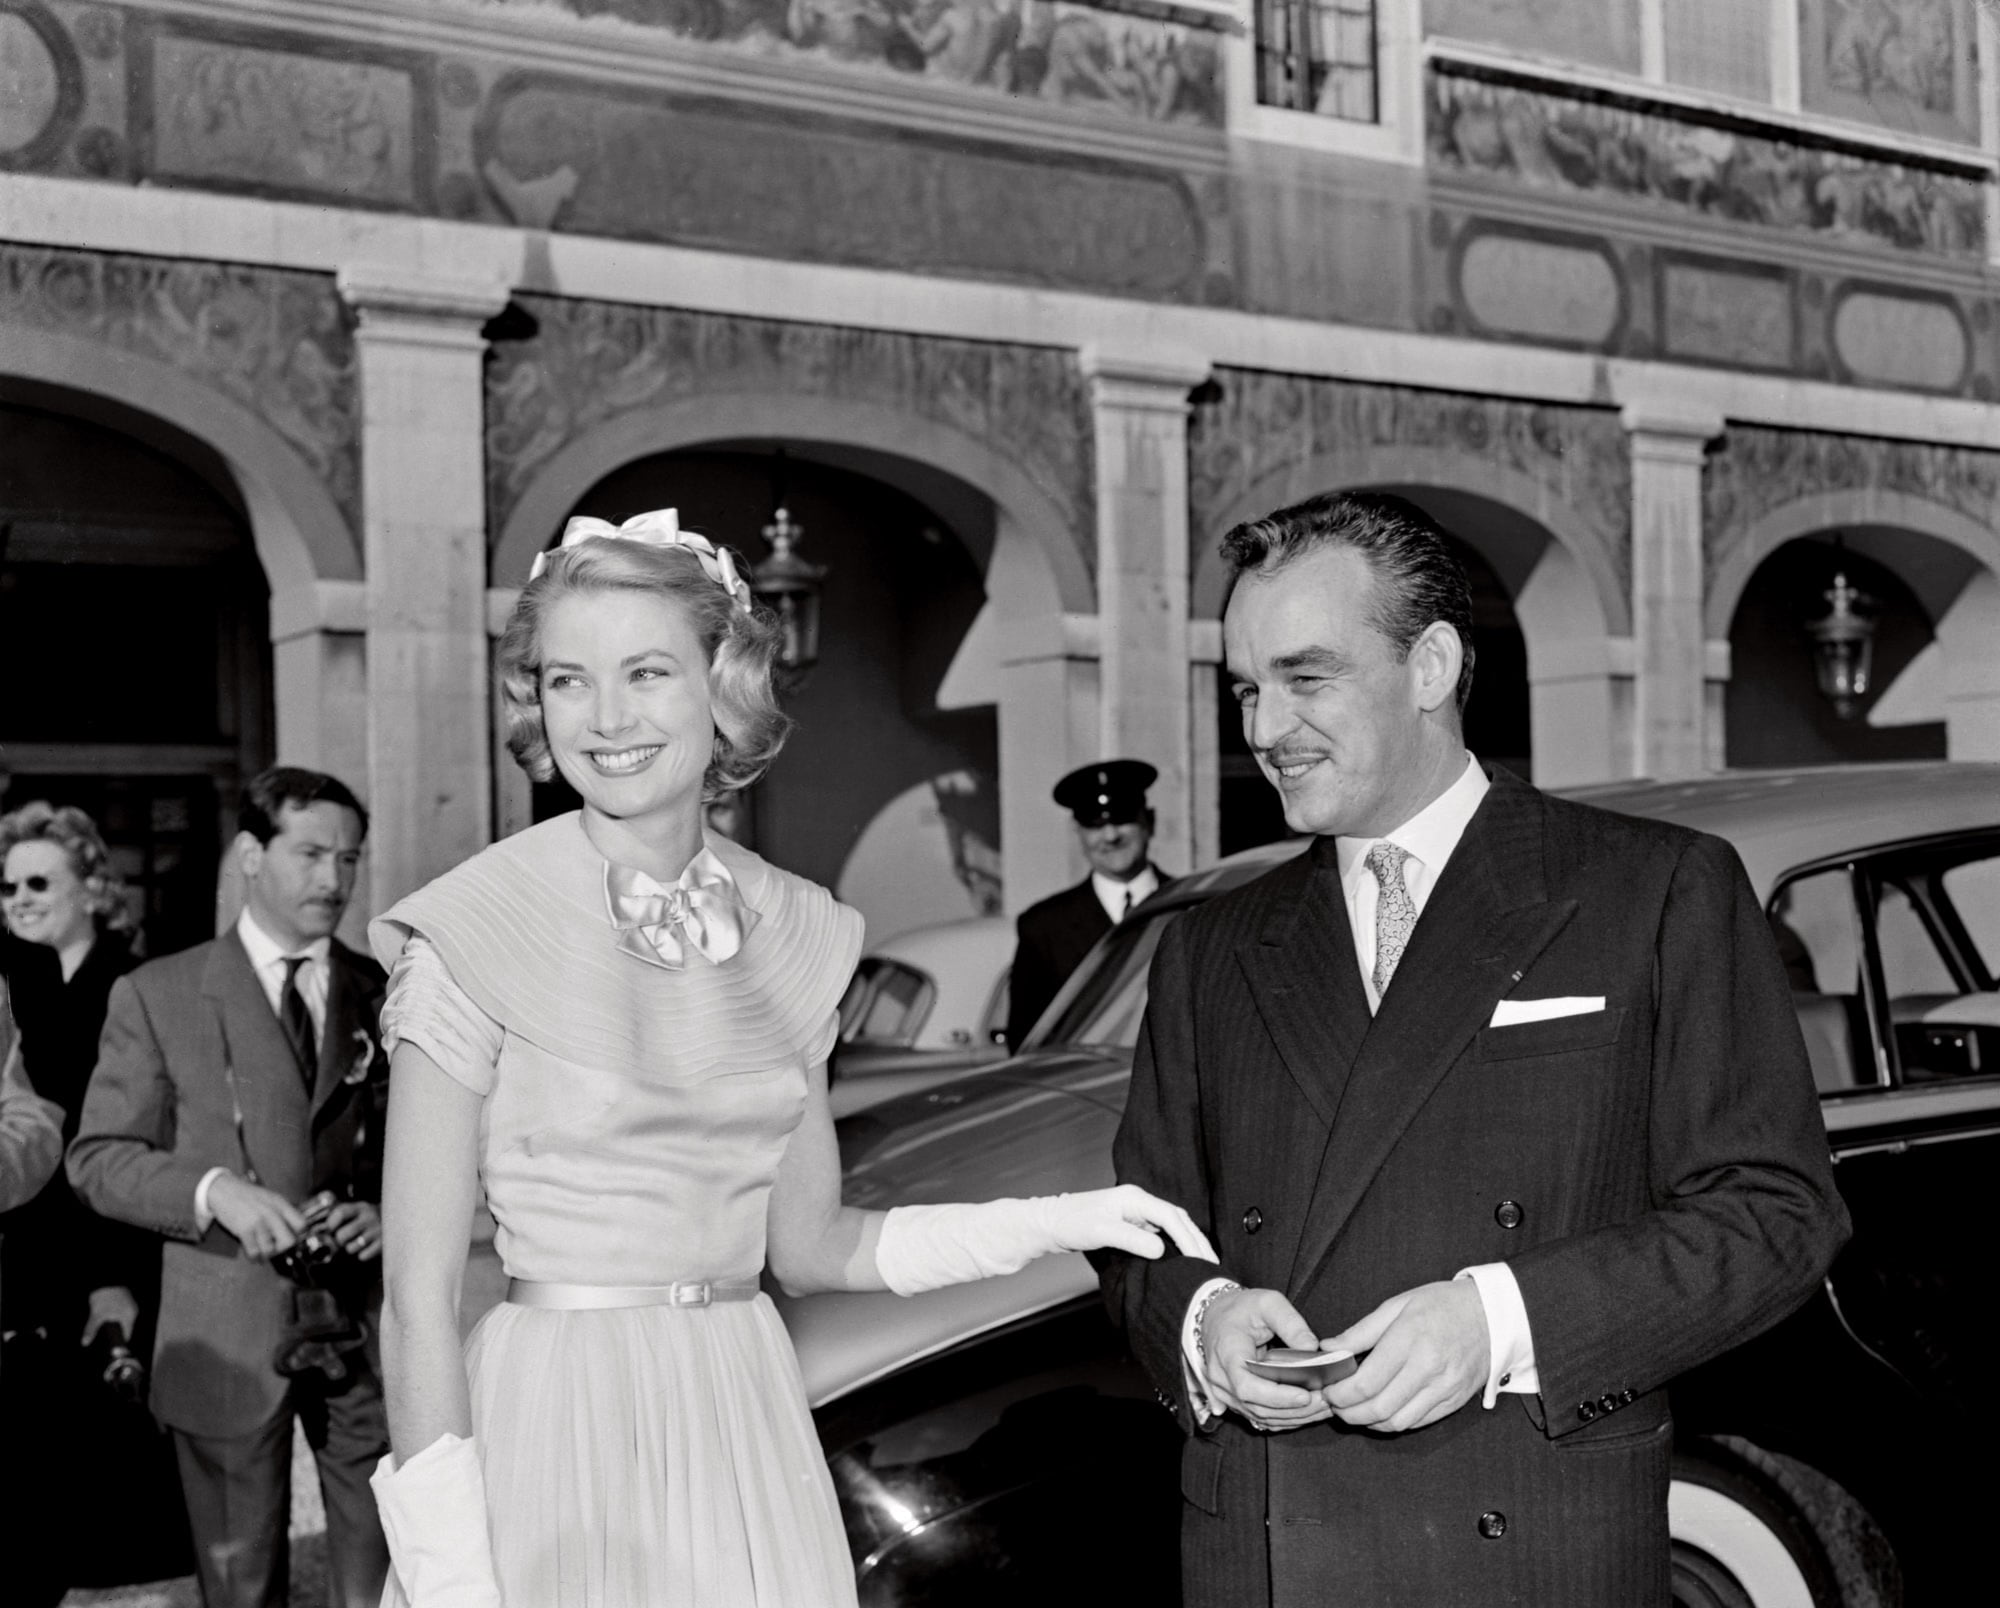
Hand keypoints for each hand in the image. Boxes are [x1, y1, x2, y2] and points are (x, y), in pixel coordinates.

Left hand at [81, 1285, 138, 1347]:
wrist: (106, 1279)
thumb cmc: (103, 1297)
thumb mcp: (96, 1315)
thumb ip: (91, 1330)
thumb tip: (85, 1342)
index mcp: (129, 1316)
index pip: (127, 1335)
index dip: (119, 1342)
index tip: (111, 1348)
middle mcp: (133, 1311)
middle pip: (125, 1328)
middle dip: (115, 1332)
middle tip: (105, 1335)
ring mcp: (130, 1305)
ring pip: (123, 1320)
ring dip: (115, 1323)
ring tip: (105, 1323)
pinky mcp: (127, 1301)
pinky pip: (122, 1313)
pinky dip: (115, 1316)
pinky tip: (107, 1315)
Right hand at [208, 1172, 306, 1260]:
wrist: (223, 1189)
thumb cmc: (246, 1195)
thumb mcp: (270, 1197)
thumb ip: (281, 1211)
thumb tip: (293, 1228)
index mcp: (281, 1204)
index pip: (301, 1224)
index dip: (298, 1235)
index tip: (292, 1238)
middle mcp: (273, 1213)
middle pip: (289, 1241)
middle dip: (282, 1248)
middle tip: (275, 1248)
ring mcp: (259, 1222)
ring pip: (270, 1250)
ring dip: (266, 1255)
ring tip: (262, 1253)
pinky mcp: (244, 1230)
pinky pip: (254, 1252)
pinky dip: (254, 1257)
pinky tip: (253, 1255)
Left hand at [320, 1199, 381, 1261]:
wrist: (399, 1219)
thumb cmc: (370, 1217)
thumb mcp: (360, 1209)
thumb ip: (342, 1213)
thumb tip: (321, 1227)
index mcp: (361, 1207)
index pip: (340, 1213)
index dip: (331, 1223)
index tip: (331, 1228)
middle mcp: (369, 1217)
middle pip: (342, 1235)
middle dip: (339, 1240)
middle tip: (344, 1239)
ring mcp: (377, 1231)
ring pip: (351, 1247)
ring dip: (351, 1248)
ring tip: (358, 1242)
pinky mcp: (383, 1244)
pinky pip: (363, 1256)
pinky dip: (363, 1254)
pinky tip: (367, 1247)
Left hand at [1046, 1185, 1217, 1262]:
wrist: (1052, 1223)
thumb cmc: (1072, 1223)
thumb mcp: (1102, 1231)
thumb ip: (1132, 1239)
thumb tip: (1161, 1250)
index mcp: (1135, 1198)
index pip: (1172, 1217)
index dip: (1189, 1239)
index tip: (1202, 1259)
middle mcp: (1139, 1202)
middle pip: (1178, 1219)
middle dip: (1197, 1240)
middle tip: (1212, 1263)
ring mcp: (1137, 1212)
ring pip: (1172, 1225)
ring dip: (1189, 1242)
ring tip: (1204, 1262)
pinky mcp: (1132, 1223)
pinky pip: (1162, 1232)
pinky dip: (1176, 1244)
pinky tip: (1182, 1258)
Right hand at [1202, 1286, 1332, 1431]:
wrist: (1214, 1316)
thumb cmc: (1241, 1309)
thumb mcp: (1267, 1302)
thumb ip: (1290, 1322)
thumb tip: (1311, 1348)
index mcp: (1226, 1353)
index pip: (1247, 1386)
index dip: (1277, 1396)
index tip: (1305, 1395)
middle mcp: (1221, 1379)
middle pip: (1257, 1407)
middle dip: (1294, 1409)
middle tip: (1325, 1401)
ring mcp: (1225, 1393)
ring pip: (1260, 1417)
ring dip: (1293, 1417)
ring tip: (1323, 1407)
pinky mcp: (1234, 1401)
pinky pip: (1259, 1418)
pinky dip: (1285, 1418)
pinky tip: (1307, 1412)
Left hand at [1320, 1279, 1489, 1432]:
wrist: (1493, 1315)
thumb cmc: (1443, 1304)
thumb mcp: (1398, 1304)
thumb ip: (1361, 1331)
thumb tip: (1329, 1348)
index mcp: (1410, 1340)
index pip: (1367, 1382)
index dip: (1340, 1394)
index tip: (1328, 1390)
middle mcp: (1428, 1369)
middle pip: (1379, 1408)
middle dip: (1348, 1413)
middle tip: (1335, 1405)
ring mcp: (1444, 1389)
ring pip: (1397, 1422)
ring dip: (1369, 1423)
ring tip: (1354, 1410)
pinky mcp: (1454, 1402)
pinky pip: (1418, 1423)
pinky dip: (1394, 1423)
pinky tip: (1381, 1412)